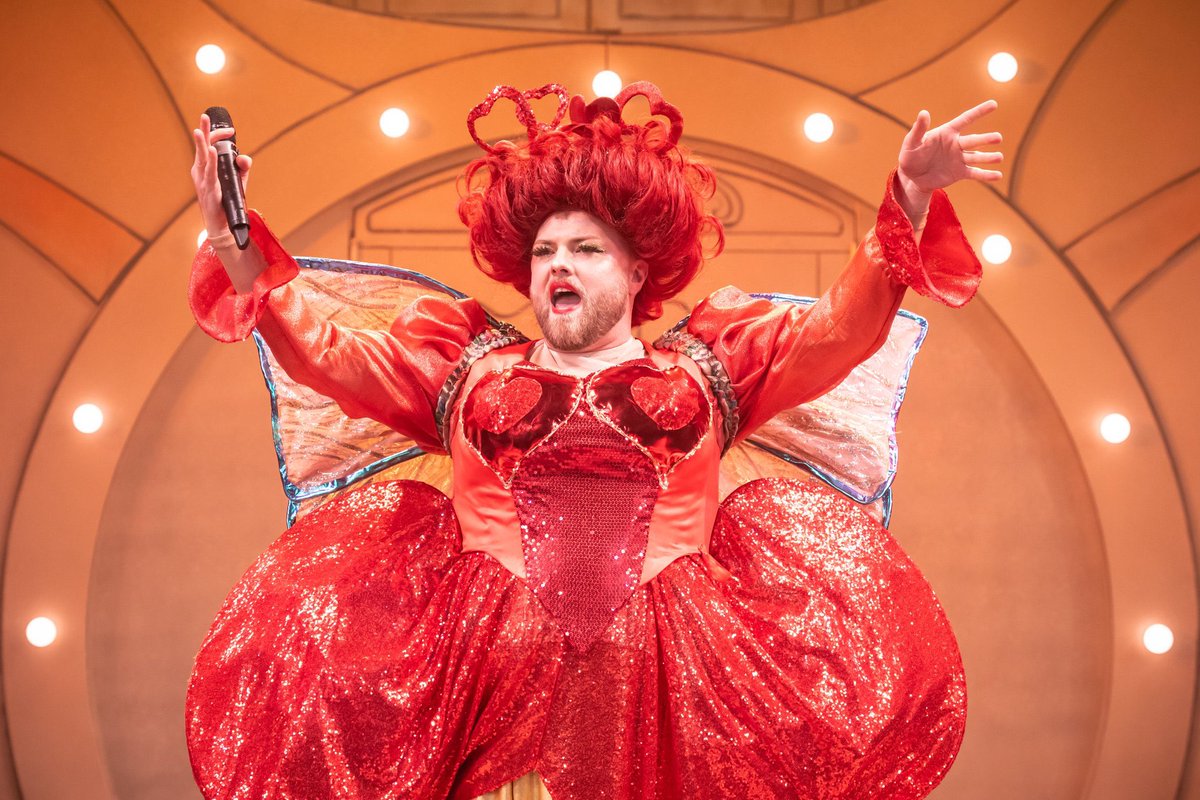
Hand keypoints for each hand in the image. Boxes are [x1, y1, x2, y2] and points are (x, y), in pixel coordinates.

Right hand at [190, 113, 252, 236]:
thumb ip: (242, 167)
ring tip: (199, 130)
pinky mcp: (209, 191)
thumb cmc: (226, 202)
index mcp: (205, 167)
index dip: (218, 136)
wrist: (222, 225)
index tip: (232, 130)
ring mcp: (203, 181)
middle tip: (204, 116)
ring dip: (201, 144)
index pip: (209, 146)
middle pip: (202, 148)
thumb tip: (244, 157)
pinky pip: (210, 175)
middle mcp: (201, 172)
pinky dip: (212, 163)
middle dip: (203, 131)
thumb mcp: (237, 181)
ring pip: (202, 159)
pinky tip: (213, 153)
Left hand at [896, 100, 1002, 200]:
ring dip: (988, 157)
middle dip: (986, 139)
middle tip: (998, 138)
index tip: (994, 104)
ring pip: (977, 157)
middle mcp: (956, 144)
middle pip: (974, 141)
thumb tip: (924, 112)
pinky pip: (975, 173)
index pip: (965, 120)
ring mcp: (959, 159)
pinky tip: (998, 176)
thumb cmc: (910, 155)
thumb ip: (919, 129)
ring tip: (999, 157)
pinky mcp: (960, 173)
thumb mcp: (911, 142)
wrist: (912, 177)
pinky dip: (986, 175)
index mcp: (947, 133)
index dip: (979, 112)